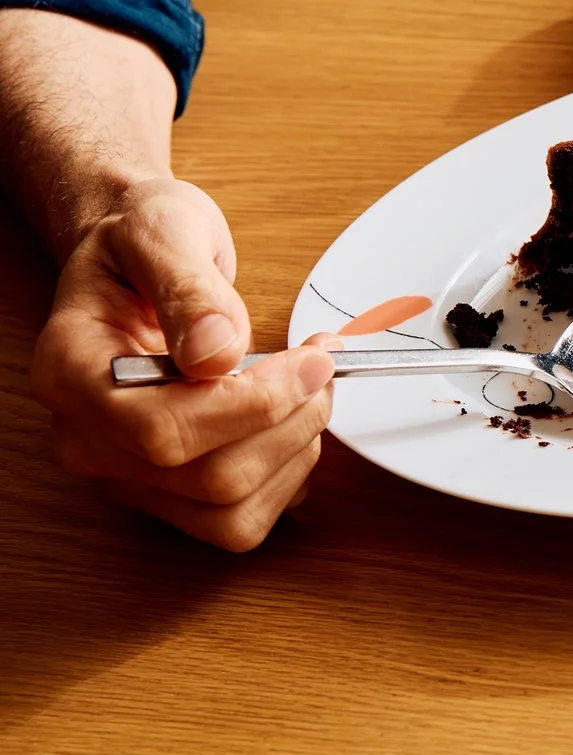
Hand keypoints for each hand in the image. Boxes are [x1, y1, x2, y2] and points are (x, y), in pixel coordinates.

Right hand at [29, 177, 333, 550]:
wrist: (134, 261)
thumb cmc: (140, 243)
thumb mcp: (162, 233)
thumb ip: (188, 289)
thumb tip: (215, 352)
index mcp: (69, 375)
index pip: (161, 430)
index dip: (253, 405)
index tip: (310, 360)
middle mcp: (88, 440)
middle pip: (208, 479)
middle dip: (290, 422)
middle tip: (321, 363)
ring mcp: (127, 474)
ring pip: (232, 513)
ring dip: (296, 451)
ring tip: (308, 387)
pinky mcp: (168, 492)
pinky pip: (239, 520)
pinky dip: (287, 477)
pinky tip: (291, 422)